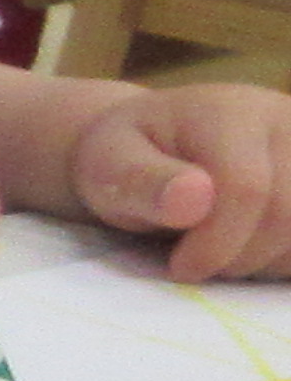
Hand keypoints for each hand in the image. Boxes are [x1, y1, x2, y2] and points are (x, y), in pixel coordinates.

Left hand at [48, 79, 290, 280]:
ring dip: (267, 259)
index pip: (245, 188)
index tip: (180, 268)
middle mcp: (282, 120)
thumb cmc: (125, 159)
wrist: (153, 145)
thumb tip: (194, 199)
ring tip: (221, 250)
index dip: (217, 243)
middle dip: (241, 256)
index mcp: (227, 112)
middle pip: (287, 212)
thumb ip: (143, 182)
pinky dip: (285, 257)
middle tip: (197, 264)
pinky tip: (251, 249)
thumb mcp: (108, 166)